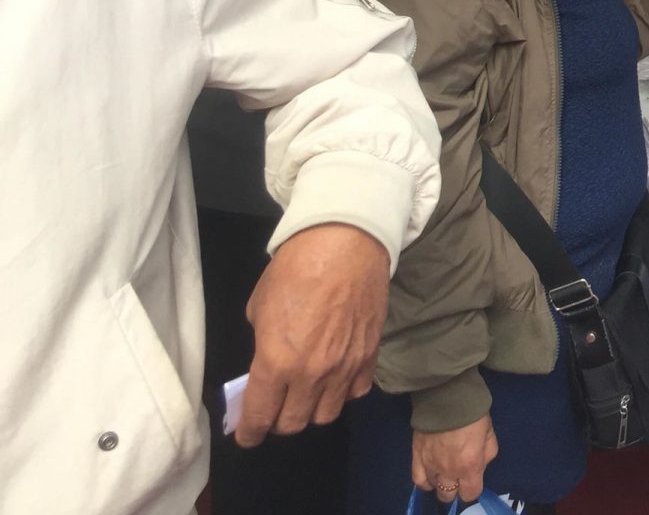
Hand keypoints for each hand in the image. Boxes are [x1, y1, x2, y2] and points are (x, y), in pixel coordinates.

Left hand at [236, 223, 389, 446]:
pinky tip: (336, 378)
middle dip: (278, 422)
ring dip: (311, 410)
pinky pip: (356, 392)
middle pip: (293, 423)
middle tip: (274, 410)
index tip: (247, 435)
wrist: (346, 244)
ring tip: (306, 396)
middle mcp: (311, 374)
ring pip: (326, 415)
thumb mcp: (260, 307)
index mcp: (276, 362)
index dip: (249, 431)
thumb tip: (268, 360)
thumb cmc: (295, 268)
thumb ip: (263, 343)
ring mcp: (344, 368)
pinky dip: (343, 392)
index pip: (259, 415)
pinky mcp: (370, 356)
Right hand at [413, 413, 497, 503]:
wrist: (447, 396)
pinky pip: (418, 479)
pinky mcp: (417, 456)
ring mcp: (430, 465)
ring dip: (440, 482)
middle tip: (458, 476)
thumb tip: (479, 465)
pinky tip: (429, 476)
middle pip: (449, 496)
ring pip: (434, 488)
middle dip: (455, 488)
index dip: (472, 489)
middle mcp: (449, 471)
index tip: (473, 481)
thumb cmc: (473, 413)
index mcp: (470, 466)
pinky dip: (424, 481)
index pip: (470, 494)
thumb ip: (487, 454)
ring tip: (445, 472)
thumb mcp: (489, 434)